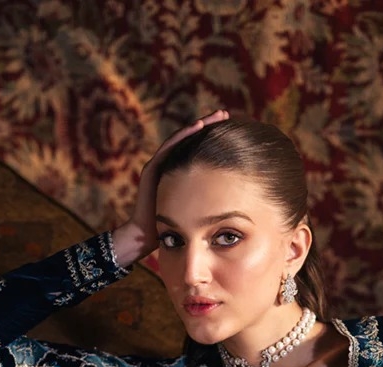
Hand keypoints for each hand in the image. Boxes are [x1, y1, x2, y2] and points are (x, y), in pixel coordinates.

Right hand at [113, 110, 229, 266]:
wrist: (147, 236)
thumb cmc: (173, 229)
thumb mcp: (197, 210)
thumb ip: (209, 200)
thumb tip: (235, 199)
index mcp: (180, 173)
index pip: (197, 150)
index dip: (211, 138)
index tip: (230, 129)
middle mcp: (169, 165)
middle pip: (190, 140)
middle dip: (208, 126)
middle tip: (225, 114)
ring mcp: (159, 165)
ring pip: (181, 139)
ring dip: (198, 126)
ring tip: (215, 116)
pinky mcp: (152, 169)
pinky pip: (169, 147)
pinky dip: (184, 135)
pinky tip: (198, 126)